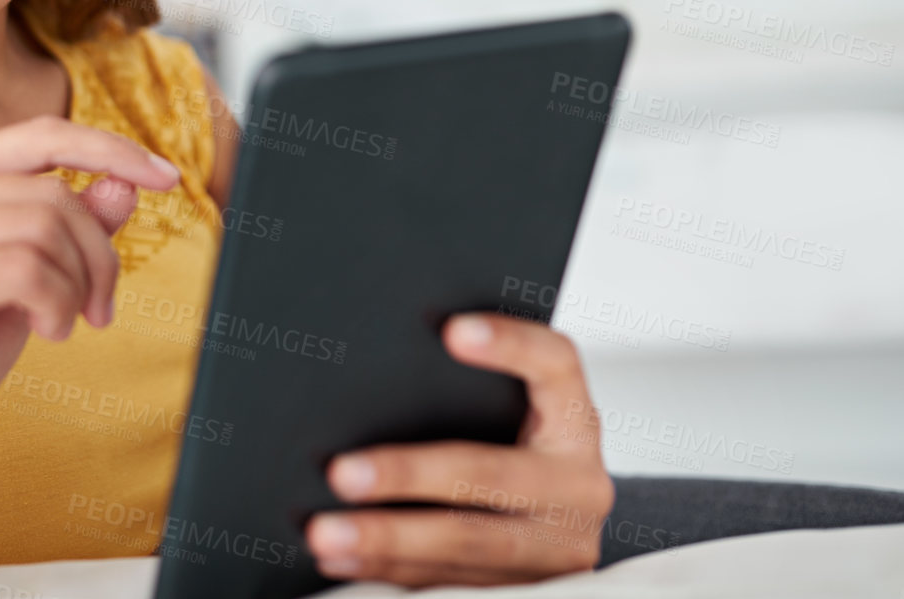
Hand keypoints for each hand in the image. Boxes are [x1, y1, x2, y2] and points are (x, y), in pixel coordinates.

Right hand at [0, 115, 181, 520]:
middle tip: (99, 310)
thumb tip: (124, 183)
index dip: (108, 147)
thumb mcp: (25, 286)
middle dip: (99, 254)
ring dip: (77, 286)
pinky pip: (22, 270)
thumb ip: (67, 231)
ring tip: (63, 325)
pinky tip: (46, 333)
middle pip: (51, 191)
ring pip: (42, 228)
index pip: (37, 135)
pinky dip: (54, 303)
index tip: (166, 176)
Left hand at [304, 313, 613, 586]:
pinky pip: (454, 580)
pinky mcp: (530, 590)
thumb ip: (467, 391)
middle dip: (408, 474)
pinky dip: (391, 570)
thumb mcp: (516, 415)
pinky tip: (344, 560)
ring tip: (324, 532)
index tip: (452, 329)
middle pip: (490, 472)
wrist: (559, 530)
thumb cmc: (516, 450)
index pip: (555, 364)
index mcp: (575, 421)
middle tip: (341, 472)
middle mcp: (578, 485)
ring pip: (468, 543)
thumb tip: (365, 377)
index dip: (511, 343)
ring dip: (387, 539)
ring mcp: (560, 547)